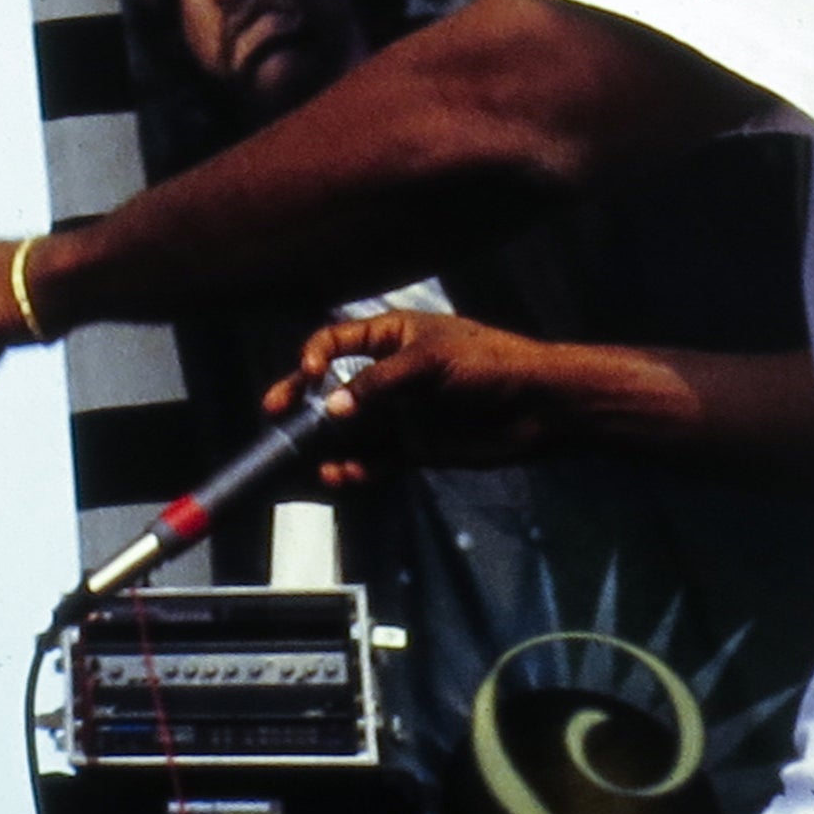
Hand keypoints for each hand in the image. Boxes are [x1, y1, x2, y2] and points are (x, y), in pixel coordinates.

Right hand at [261, 309, 572, 484]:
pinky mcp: (415, 447)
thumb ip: (378, 385)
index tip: (308, 373)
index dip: (316, 354)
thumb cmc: (488, 364)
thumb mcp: (430, 363)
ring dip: (326, 442)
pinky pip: (375, 459)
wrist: (539, 406)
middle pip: (333, 387)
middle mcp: (389, 375)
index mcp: (392, 337)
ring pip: (351, 429)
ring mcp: (401, 412)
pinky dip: (355, 469)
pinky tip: (339, 476)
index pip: (337, 340)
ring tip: (308, 458)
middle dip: (302, 400)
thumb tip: (333, 410)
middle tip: (274, 412)